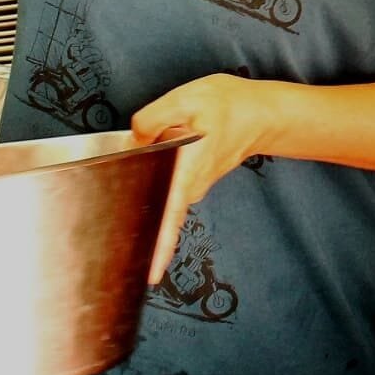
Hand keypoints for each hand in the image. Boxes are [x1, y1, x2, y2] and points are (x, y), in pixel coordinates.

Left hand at [130, 74, 279, 283]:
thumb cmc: (229, 107)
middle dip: (139, 226)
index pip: (171, 216)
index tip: (152, 274)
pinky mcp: (194, 180)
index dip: (161, 247)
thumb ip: (152, 118)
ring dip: (146, 201)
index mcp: (189, 169)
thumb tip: (134, 138)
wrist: (259, 114)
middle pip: (161, 215)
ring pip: (164, 201)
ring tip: (127, 193)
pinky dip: (156, 190)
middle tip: (115, 235)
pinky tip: (143, 180)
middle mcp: (192, 185)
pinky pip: (170, 191)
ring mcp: (195, 186)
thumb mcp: (186, 100)